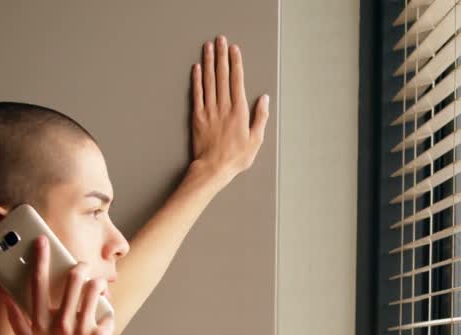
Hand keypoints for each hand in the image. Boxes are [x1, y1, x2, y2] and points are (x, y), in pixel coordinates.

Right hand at [4, 235, 113, 334]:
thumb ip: (16, 324)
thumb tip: (7, 299)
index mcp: (39, 326)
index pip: (35, 285)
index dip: (38, 259)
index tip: (42, 241)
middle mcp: (60, 325)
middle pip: (71, 281)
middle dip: (78, 267)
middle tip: (81, 266)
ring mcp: (82, 331)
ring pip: (93, 291)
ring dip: (97, 284)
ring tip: (98, 286)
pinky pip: (108, 314)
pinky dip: (107, 313)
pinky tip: (105, 319)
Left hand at [190, 34, 268, 185]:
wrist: (212, 168)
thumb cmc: (236, 157)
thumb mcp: (256, 140)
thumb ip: (261, 117)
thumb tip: (264, 98)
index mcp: (239, 111)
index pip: (237, 81)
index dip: (236, 63)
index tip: (234, 49)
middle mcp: (223, 106)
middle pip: (222, 76)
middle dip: (221, 56)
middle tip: (220, 40)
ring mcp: (209, 110)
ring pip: (209, 81)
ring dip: (209, 62)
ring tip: (208, 47)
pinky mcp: (197, 116)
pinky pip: (196, 93)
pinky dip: (196, 79)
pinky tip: (197, 68)